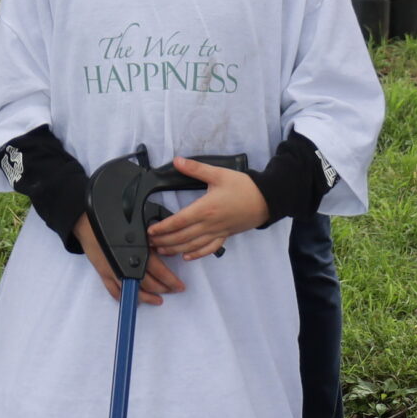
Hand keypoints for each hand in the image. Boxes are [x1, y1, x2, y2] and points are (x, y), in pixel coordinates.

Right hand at [73, 212, 182, 305]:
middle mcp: (126, 264)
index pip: (159, 271)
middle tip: (173, 290)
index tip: (180, 286)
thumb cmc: (113, 217)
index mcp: (138, 250)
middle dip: (163, 289)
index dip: (171, 281)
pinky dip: (124, 297)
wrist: (86, 219)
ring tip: (157, 299)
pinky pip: (114, 291)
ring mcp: (113, 271)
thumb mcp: (140, 219)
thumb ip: (155, 233)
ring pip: (132, 291)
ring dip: (146, 297)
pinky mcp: (102, 274)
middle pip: (148, 283)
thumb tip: (170, 244)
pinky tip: (134, 299)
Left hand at [145, 157, 270, 259]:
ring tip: (162, 250)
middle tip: (150, 243)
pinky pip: (209, 248)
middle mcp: (210, 224)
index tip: (151, 230)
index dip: (163, 228)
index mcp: (205, 209)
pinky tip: (187, 256)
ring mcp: (218, 232)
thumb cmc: (243, 186)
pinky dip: (197, 254)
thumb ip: (196, 168)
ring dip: (176, 249)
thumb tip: (177, 161)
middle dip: (165, 241)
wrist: (266, 199)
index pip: (179, 221)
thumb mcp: (219, 173)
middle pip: (182, 237)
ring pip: (193, 245)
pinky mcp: (225, 236)